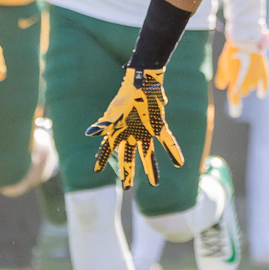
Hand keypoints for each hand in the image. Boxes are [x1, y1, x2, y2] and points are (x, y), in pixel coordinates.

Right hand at [86, 66, 183, 187]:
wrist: (144, 81)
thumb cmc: (127, 96)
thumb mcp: (116, 111)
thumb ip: (105, 124)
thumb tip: (90, 133)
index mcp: (118, 131)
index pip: (107, 148)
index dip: (101, 159)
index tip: (96, 170)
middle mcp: (131, 134)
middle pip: (128, 157)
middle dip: (128, 172)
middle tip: (126, 187)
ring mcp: (145, 131)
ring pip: (148, 153)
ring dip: (151, 168)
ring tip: (154, 183)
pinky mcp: (158, 126)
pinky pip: (167, 141)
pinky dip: (173, 151)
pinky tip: (179, 162)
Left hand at [214, 30, 268, 110]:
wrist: (245, 39)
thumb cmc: (232, 51)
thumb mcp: (223, 64)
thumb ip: (222, 76)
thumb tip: (222, 86)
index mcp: (235, 80)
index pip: (235, 97)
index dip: (235, 103)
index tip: (236, 106)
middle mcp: (246, 81)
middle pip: (243, 92)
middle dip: (240, 90)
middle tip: (238, 82)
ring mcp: (255, 77)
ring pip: (252, 88)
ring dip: (248, 86)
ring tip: (246, 77)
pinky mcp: (263, 71)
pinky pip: (265, 85)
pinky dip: (263, 91)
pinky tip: (261, 94)